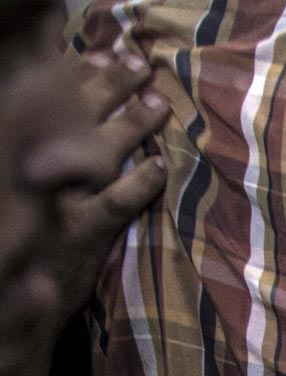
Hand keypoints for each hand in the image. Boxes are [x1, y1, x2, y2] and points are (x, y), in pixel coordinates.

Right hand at [37, 50, 168, 318]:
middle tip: (137, 63)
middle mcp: (32, 166)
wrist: (10, 304)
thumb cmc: (27, 242)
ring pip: (97, 148)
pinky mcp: (81, 232)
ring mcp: (57, 199)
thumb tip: (84, 116)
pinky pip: (117, 201)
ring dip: (130, 122)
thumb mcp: (28, 190)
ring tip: (157, 103)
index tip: (104, 50)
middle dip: (107, 82)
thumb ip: (47, 150)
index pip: (46, 97)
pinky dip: (141, 181)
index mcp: (21, 150)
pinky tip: (161, 166)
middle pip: (72, 111)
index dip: (76, 70)